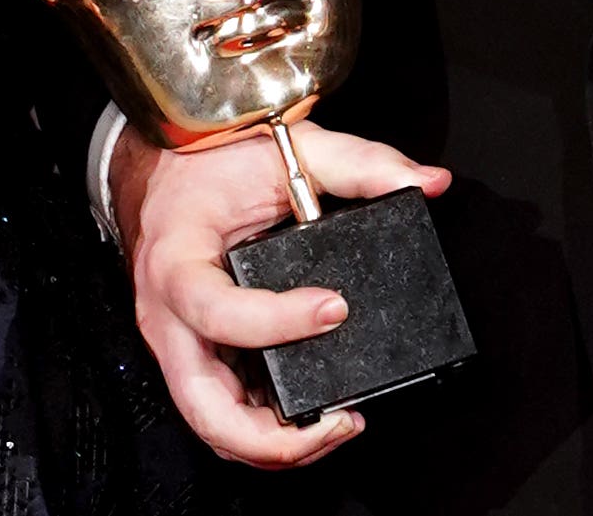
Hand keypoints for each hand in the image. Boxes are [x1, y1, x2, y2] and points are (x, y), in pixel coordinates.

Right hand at [113, 122, 448, 466]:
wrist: (165, 174)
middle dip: (273, 437)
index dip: (278, 322)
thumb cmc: (212, 165)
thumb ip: (358, 163)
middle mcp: (166, 316)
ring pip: (214, 425)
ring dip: (274, 445)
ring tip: (338, 425)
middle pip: (204, 408)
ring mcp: (176, 346)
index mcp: (176, 261)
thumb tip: (427, 182)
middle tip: (341, 420)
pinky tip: (311, 416)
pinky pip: (222, 412)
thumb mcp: (283, 148)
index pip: (217, 312)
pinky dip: (265, 431)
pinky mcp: (194, 358)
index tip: (336, 310)